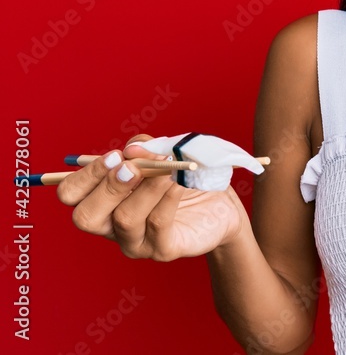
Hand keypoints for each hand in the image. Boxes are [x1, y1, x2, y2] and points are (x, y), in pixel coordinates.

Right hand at [56, 134, 247, 260]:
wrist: (221, 205)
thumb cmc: (183, 178)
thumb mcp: (162, 155)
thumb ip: (144, 149)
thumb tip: (132, 150)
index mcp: (102, 199)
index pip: (70, 194)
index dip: (86, 175)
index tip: (114, 156)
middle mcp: (111, 225)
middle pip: (85, 217)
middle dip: (108, 187)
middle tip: (133, 168)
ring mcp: (135, 241)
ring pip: (125, 219)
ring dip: (146, 188)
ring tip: (168, 169)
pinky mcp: (162, 249)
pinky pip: (158, 223)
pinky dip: (168, 196)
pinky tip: (180, 182)